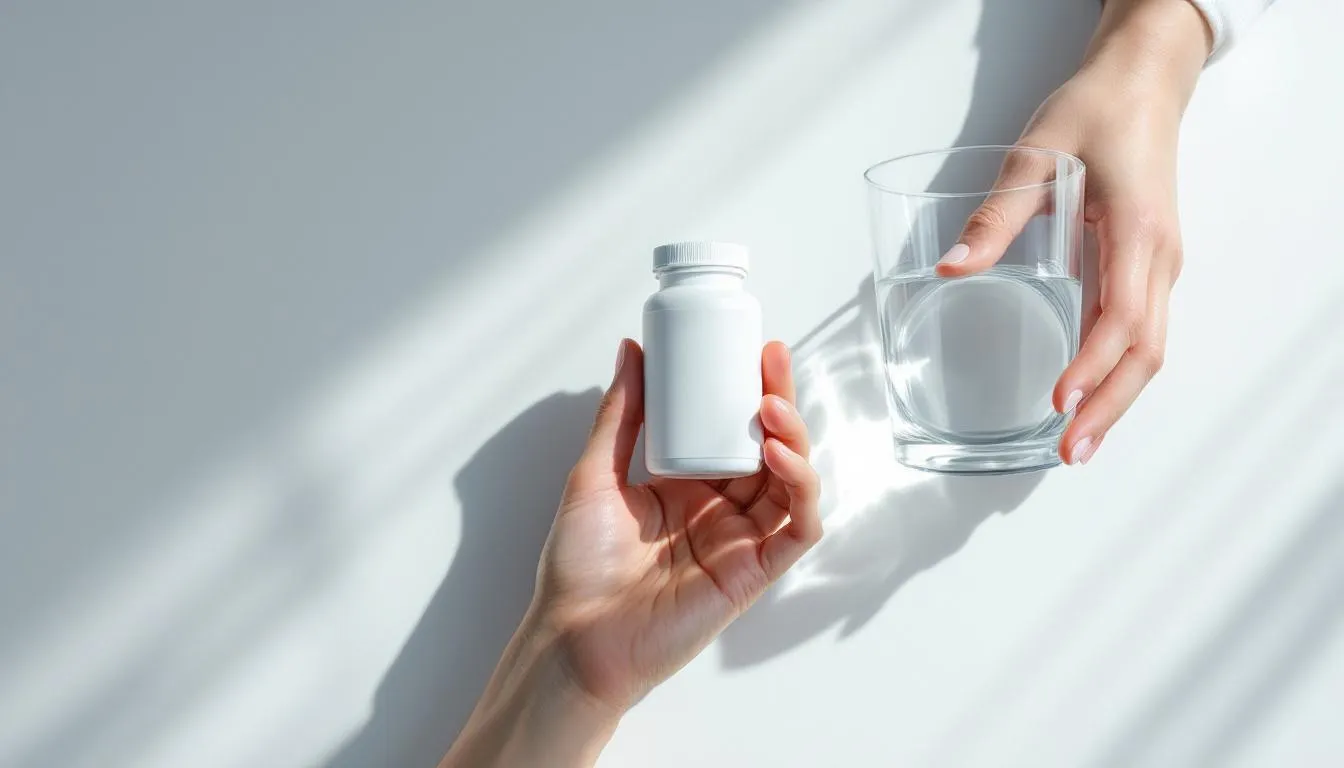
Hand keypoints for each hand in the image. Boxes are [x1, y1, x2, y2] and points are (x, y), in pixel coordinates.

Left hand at [542, 338, 821, 706]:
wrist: (575, 636)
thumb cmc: (579, 567)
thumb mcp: (594, 474)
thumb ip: (621, 413)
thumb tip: (633, 350)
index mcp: (687, 487)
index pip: (733, 430)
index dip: (750, 391)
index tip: (752, 351)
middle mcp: (720, 511)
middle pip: (769, 449)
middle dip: (779, 402)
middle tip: (772, 362)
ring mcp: (740, 542)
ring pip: (791, 484)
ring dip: (793, 439)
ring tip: (773, 408)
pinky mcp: (754, 574)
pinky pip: (797, 530)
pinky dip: (800, 491)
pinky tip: (779, 457)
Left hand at [938, 0, 1211, 464]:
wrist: (1142, 82)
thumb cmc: (1092, 112)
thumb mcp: (1035, 155)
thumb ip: (993, 217)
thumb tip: (949, 269)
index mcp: (1136, 231)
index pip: (1121, 317)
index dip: (1092, 367)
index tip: (1060, 404)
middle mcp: (1159, 257)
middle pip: (1146, 351)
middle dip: (1110, 407)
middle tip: (1071, 453)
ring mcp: (1161, 265)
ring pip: (1151, 348)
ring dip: (1118, 400)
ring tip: (1079, 444)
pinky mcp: (1150, 266)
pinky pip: (1143, 331)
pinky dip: (1120, 373)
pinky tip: (1091, 399)